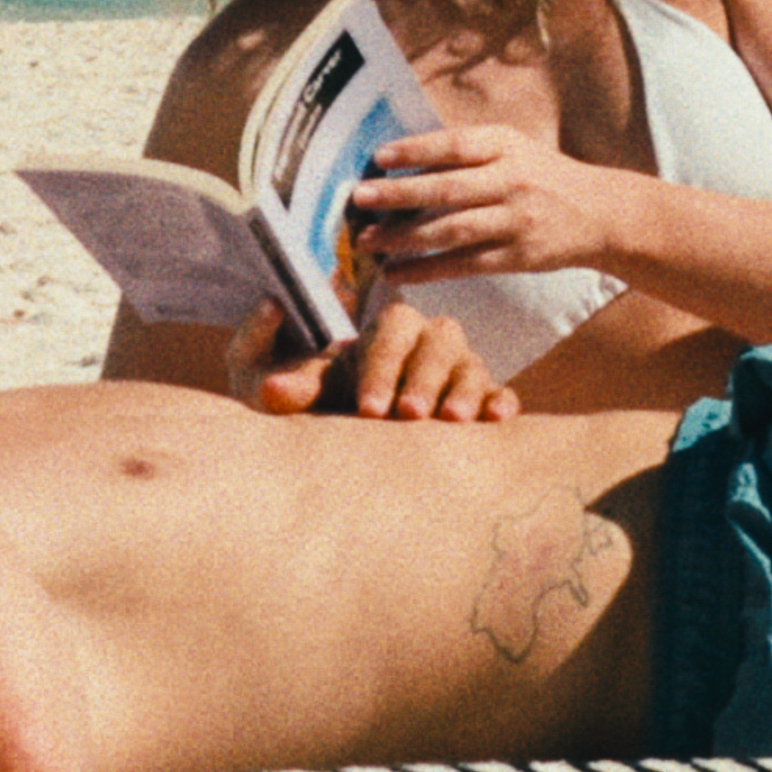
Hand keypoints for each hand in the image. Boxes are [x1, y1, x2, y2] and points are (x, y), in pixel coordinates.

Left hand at [228, 296, 514, 421]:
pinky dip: (500, 402)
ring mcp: (455, 372)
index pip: (392, 328)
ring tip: (451, 422)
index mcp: (381, 332)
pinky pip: (498, 395)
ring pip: (471, 365)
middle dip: (424, 377)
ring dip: (464, 390)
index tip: (368, 409)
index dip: (384, 364)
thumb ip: (271, 365)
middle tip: (408, 415)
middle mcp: (423, 344)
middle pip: (439, 340)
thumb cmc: (303, 401)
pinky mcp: (478, 402)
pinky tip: (497, 419)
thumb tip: (271, 356)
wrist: (333, 443)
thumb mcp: (276, 383)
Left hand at [351, 122, 631, 281]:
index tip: (379, 157)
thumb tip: (403, 163)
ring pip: (452, 230)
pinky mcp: (517, 257)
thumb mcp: (514, 148)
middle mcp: (511, 181)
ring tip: (368, 242)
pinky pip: (465, 265)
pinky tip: (398, 272)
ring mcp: (515, 221)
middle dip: (400, 195)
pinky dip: (428, 270)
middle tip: (359, 198)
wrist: (600, 213)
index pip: (456, 145)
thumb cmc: (543, 176)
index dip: (417, 150)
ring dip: (405, 238)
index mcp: (507, 146)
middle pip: (449, 189)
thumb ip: (469, 152)